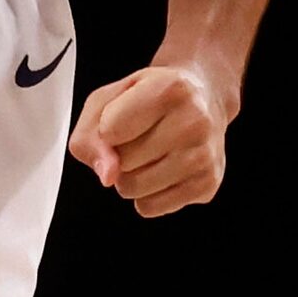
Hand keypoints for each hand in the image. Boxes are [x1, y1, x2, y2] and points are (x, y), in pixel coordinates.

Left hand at [68, 62, 230, 218]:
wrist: (201, 98)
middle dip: (118, 153)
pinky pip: (150, 207)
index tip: (121, 116)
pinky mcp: (208, 186)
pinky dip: (144, 194)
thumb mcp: (107, 98)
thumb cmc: (149, 97)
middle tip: (138, 134)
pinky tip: (160, 170)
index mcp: (168, 89)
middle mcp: (194, 122)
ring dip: (128, 176)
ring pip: (134, 188)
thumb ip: (89, 134)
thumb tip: (107, 175)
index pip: (110, 130)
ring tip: (147, 153)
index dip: (105, 129)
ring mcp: (204, 156)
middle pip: (122, 162)